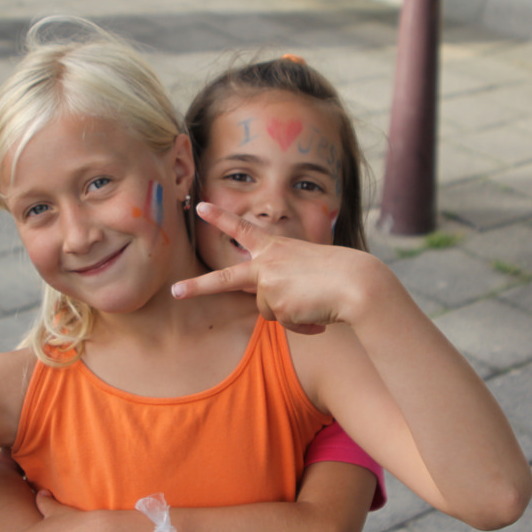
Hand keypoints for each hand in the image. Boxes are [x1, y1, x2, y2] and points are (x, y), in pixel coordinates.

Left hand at [172, 202, 378, 332]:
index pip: (243, 229)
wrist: (356, 283)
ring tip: (314, 303)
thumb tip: (275, 309)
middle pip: (225, 279)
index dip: (221, 218)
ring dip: (291, 314)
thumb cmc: (340, 273)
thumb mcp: (305, 268)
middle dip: (198, 287)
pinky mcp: (276, 306)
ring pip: (268, 311)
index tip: (201, 207)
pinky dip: (302, 324)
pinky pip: (284, 324)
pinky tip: (317, 315)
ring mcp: (268, 285)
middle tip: (175, 292)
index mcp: (276, 247)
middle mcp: (267, 264)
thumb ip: (283, 281)